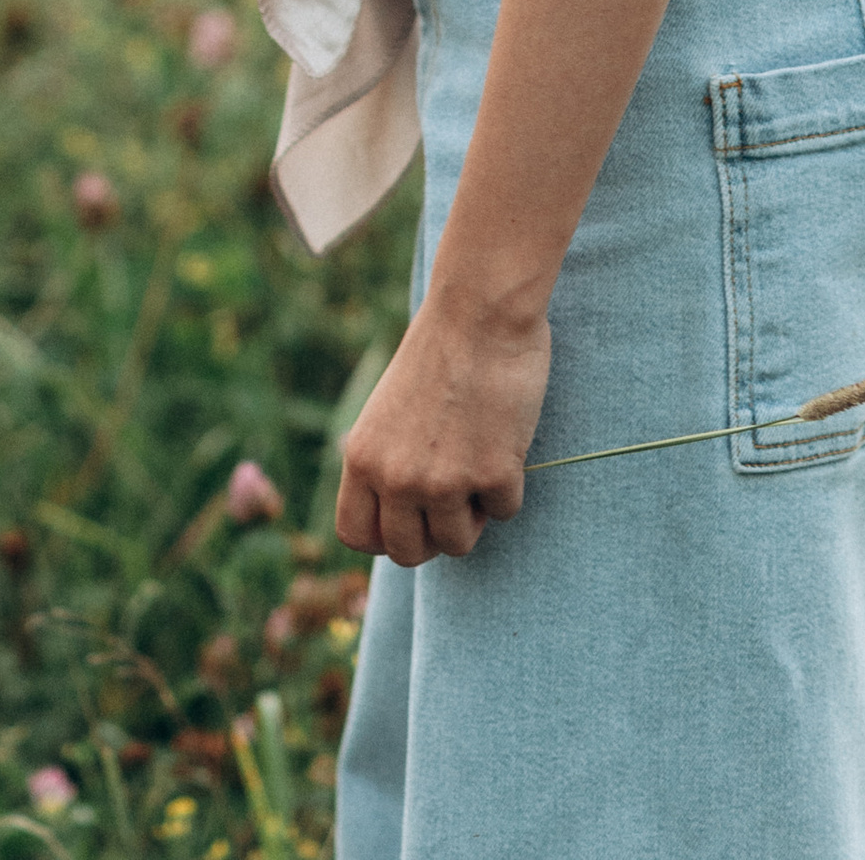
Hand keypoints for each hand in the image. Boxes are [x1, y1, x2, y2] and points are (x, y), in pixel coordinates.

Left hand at [335, 296, 549, 566]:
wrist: (478, 311)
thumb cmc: (438, 352)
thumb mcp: (387, 410)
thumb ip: (385, 461)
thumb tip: (399, 514)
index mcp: (362, 457)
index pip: (356, 536)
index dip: (385, 535)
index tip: (409, 518)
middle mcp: (396, 477)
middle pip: (407, 553)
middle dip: (433, 534)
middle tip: (452, 498)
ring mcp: (444, 482)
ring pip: (458, 545)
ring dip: (473, 515)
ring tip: (477, 463)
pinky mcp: (493, 475)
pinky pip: (504, 512)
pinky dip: (509, 485)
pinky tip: (503, 439)